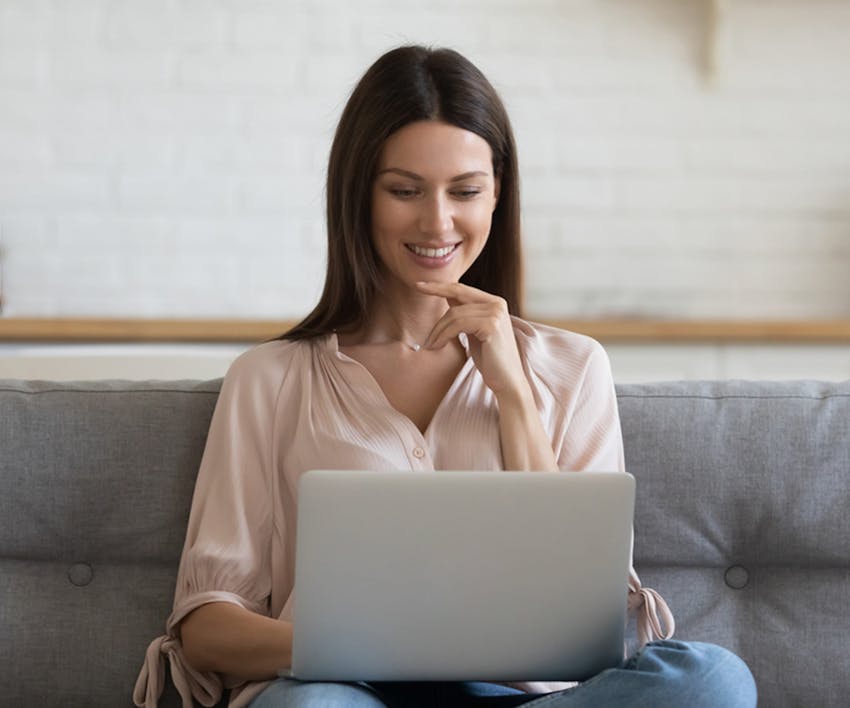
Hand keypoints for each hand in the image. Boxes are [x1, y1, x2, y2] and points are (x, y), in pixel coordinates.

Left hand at [417, 281, 528, 398]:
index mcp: (494, 303)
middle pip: (456, 296)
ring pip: (454, 313)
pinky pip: (458, 324)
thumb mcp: (474, 332)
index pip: (462, 289)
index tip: (419, 285)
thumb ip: (465, 315)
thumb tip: (447, 297)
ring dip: (437, 331)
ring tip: (430, 345)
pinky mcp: (492, 324)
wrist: (507, 381)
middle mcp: (497, 303)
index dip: (439, 286)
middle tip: (418, 315)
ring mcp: (496, 313)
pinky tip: (437, 346)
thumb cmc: (490, 360)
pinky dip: (443, 335)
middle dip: (434, 307)